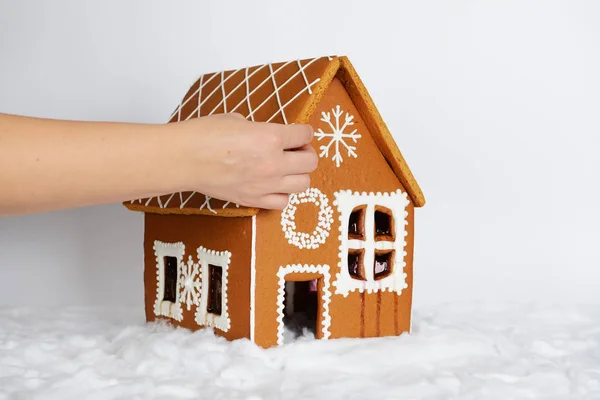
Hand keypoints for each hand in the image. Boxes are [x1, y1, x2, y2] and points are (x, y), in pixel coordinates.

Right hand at [175, 113, 317, 209]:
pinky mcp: (253, 199)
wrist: (184, 158)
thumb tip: (270, 136)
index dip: (305, 133)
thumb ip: (261, 129)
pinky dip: (282, 194)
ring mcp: (265, 184)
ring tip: (286, 170)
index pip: (305, 135)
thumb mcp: (238, 120)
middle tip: (296, 151)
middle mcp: (273, 162)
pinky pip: (282, 202)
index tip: (300, 134)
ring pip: (303, 184)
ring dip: (298, 175)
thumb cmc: (204, 135)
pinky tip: (272, 186)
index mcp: (270, 136)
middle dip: (306, 154)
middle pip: (311, 163)